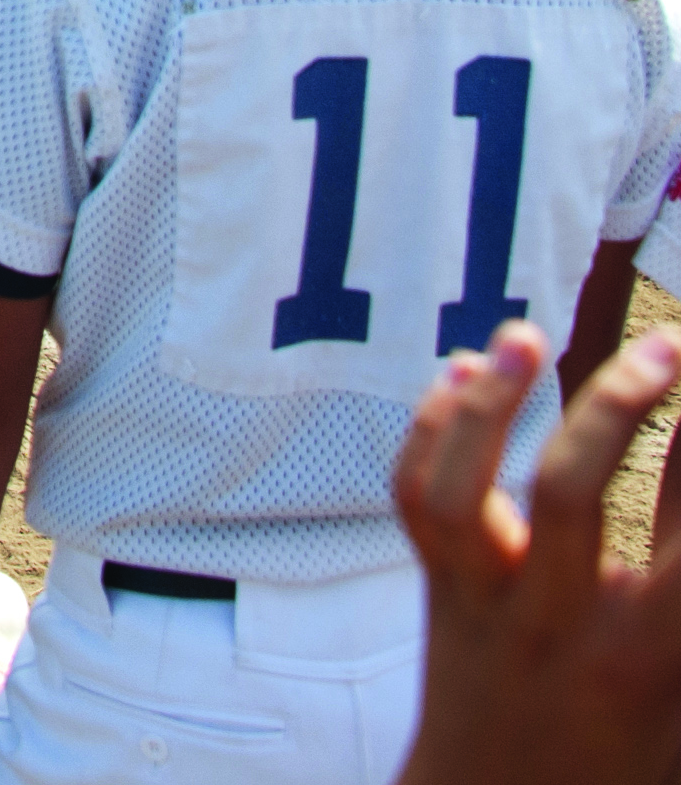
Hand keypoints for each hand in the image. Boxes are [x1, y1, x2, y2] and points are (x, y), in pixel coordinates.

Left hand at [392, 321, 680, 784]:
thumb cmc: (629, 748)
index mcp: (656, 651)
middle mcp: (569, 625)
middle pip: (579, 491)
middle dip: (622, 404)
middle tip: (669, 343)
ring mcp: (495, 608)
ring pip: (474, 490)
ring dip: (496, 402)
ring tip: (524, 333)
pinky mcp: (445, 597)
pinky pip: (420, 505)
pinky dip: (432, 434)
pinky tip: (458, 376)